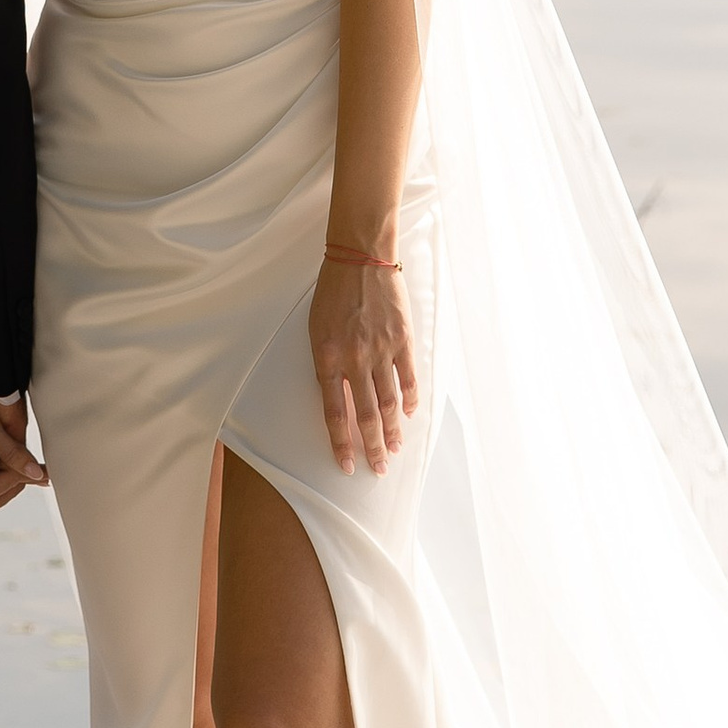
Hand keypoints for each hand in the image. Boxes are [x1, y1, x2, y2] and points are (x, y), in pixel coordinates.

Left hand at [308, 254, 415, 477]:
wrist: (359, 258)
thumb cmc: (332, 293)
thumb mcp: (316, 330)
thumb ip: (327, 364)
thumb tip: (338, 397)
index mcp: (328, 358)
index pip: (334, 413)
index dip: (341, 443)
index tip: (347, 465)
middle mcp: (355, 359)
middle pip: (366, 415)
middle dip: (372, 447)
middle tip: (379, 469)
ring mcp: (381, 350)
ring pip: (390, 402)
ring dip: (393, 430)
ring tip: (396, 450)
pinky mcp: (402, 339)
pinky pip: (408, 377)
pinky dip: (411, 399)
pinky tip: (410, 414)